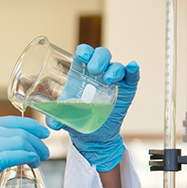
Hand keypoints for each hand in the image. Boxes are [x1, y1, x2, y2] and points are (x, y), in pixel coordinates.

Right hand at [0, 116, 49, 187]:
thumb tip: (9, 150)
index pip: (9, 121)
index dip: (29, 126)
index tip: (41, 133)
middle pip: (18, 129)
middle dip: (37, 139)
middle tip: (45, 150)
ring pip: (21, 139)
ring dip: (35, 149)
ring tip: (39, 159)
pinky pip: (16, 153)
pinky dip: (29, 157)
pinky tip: (32, 163)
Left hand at [46, 44, 139, 171]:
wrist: (92, 136)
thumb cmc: (75, 119)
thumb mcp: (62, 118)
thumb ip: (54, 119)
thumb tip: (53, 123)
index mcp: (81, 73)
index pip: (84, 55)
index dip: (84, 51)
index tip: (81, 55)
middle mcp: (98, 73)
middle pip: (101, 56)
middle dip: (98, 58)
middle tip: (94, 69)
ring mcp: (114, 81)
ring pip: (116, 66)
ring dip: (114, 68)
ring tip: (109, 78)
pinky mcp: (126, 90)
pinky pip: (132, 78)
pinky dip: (133, 71)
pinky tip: (132, 67)